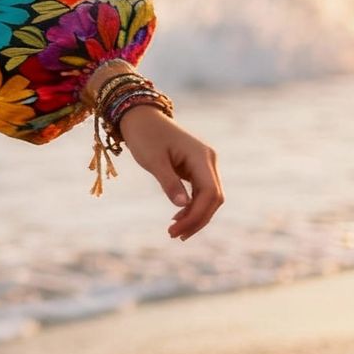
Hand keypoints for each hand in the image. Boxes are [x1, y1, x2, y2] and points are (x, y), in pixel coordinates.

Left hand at [116, 106, 224, 238]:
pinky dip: (191, 206)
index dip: (197, 215)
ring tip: (174, 231)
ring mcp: (204, 164)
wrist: (140, 117)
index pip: (210, 193)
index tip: (176, 230)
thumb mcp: (153, 160)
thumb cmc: (144, 136)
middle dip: (197, 219)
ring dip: (195, 215)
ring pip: (208, 197)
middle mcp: (208, 160)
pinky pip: (200, 191)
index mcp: (202, 157)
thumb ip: (168, 182)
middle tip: (174, 235)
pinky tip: (178, 217)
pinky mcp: (196, 167)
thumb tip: (182, 206)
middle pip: (213, 198)